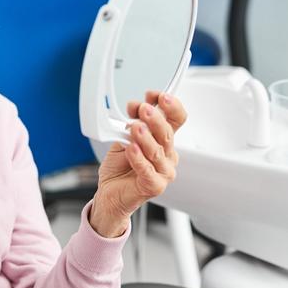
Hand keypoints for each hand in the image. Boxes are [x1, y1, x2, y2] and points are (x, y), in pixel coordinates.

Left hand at [89, 91, 186, 237]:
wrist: (110, 193)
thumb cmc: (120, 166)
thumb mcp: (124, 138)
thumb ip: (133, 123)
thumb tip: (137, 106)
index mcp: (163, 140)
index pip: (177, 119)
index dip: (171, 105)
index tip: (156, 94)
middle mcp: (167, 155)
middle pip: (167, 133)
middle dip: (155, 118)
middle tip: (144, 108)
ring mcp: (163, 171)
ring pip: (157, 151)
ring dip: (146, 137)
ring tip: (135, 127)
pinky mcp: (154, 186)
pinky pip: (147, 171)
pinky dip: (139, 158)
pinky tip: (131, 148)